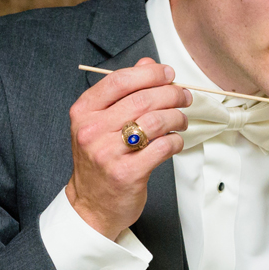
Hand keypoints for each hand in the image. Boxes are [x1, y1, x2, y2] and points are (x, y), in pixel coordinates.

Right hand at [66, 58, 189, 238]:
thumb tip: (148, 64)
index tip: (168, 74)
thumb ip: (122, 91)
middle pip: (142, 100)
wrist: (92, 205)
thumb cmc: (100, 161)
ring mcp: (108, 153)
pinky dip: (175, 141)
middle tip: (184, 97)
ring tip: (181, 119)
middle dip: (171, 94)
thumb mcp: (101, 122)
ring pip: (155, 121)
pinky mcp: (127, 173)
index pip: (119, 81)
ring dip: (176, 117)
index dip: (150, 74)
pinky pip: (162, 147)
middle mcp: (92, 131)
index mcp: (84, 112)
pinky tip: (175, 141)